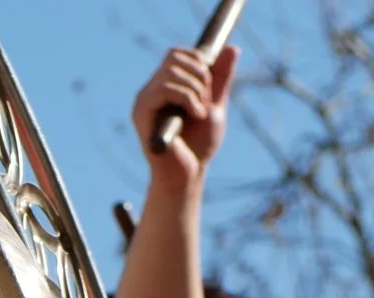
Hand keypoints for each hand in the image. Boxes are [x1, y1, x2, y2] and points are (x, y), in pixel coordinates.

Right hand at [133, 45, 238, 192]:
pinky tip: (197, 115)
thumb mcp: (215, 105)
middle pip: (174, 57)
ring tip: (201, 113)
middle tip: (206, 101)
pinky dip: (188, 98)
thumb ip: (221, 79)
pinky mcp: (141, 113)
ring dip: (196, 90)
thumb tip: (232, 47)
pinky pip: (166, 89)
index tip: (209, 86)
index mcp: (163, 87)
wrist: (187, 174)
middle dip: (200, 74)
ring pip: (172, 72)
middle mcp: (150, 91)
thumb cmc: (198, 146)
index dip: (198, 60)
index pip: (177, 53)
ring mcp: (143, 101)